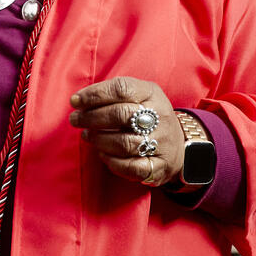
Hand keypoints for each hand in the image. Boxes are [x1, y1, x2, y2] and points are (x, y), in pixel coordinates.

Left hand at [69, 76, 184, 187]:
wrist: (179, 144)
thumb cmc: (148, 116)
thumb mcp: (139, 95)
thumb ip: (113, 94)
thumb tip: (79, 101)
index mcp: (152, 94)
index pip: (121, 89)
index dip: (94, 94)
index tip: (75, 101)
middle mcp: (160, 116)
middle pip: (120, 114)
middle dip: (91, 117)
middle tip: (75, 120)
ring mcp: (161, 142)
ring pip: (124, 142)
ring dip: (99, 140)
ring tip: (87, 136)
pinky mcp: (159, 167)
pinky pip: (131, 167)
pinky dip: (112, 162)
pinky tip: (102, 154)